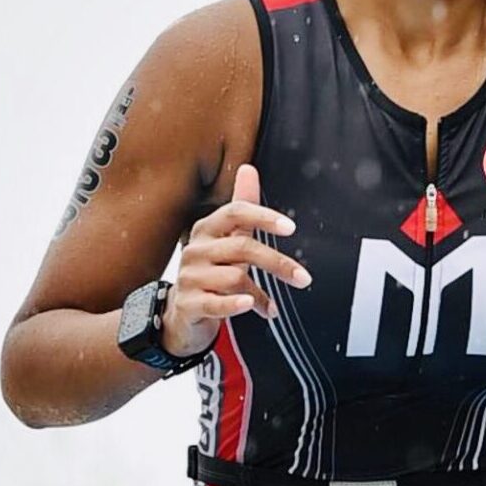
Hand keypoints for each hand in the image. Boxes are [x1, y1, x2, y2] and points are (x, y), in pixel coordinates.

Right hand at [163, 163, 311, 360]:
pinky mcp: (188, 304)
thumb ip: (242, 209)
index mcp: (207, 229)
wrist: (183, 315)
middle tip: (303, 278)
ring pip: (235, 278)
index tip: (290, 228)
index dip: (263, 217)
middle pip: (243, 247)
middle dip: (278, 263)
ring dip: (260, 294)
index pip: (235, 213)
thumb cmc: (211, 274)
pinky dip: (236, 305)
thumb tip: (249, 170)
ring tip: (270, 306)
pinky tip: (253, 307)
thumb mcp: (226, 240)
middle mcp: (195, 250)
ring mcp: (189, 277)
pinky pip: (217, 304)